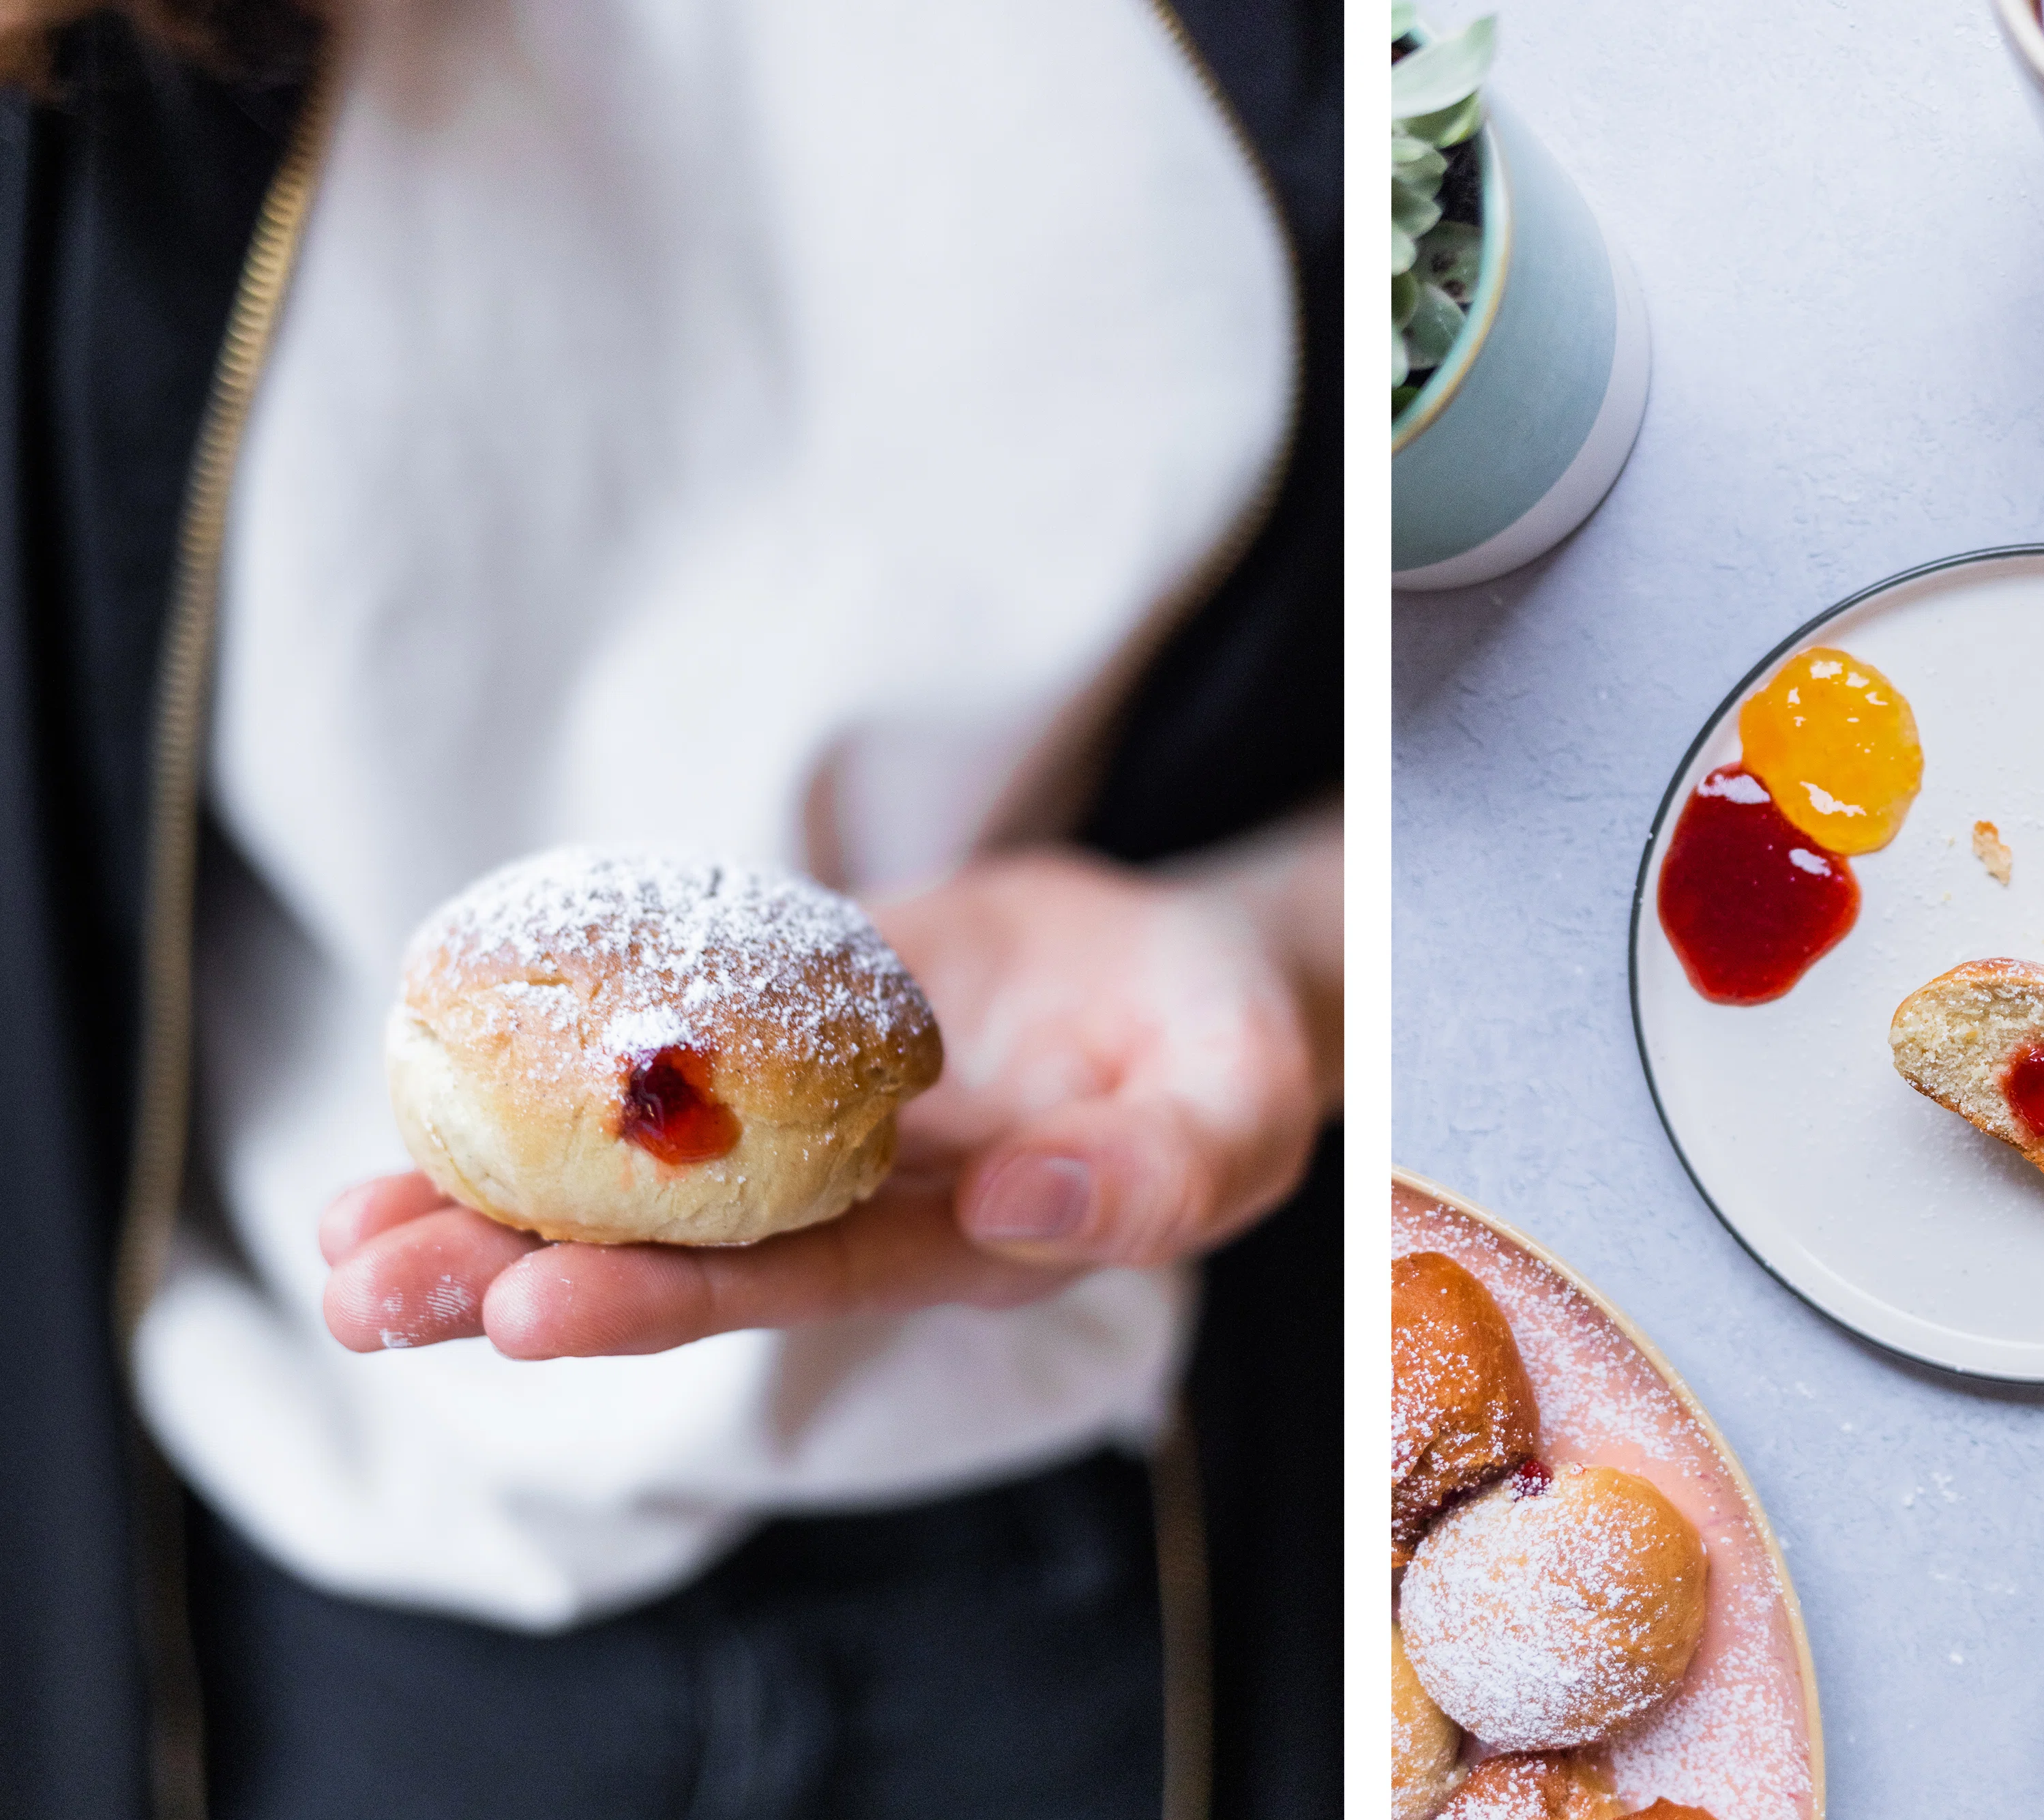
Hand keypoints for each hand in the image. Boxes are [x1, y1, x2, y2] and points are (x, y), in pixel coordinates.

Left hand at [322, 815, 1339, 1358]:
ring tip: (343, 1229)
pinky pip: (650, 1054)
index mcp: (952, 1243)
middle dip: (512, 1273)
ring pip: (632, 1174)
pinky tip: (426, 1076)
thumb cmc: (1225, 1042)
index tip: (523, 1305)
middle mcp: (856, 1200)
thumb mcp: (1234, 1103)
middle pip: (671, 1251)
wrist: (1175, 965)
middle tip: (366, 1291)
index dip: (658, 1296)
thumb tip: (1017, 1211)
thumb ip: (1154, 1172)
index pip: (790, 1281)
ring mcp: (805, 1119)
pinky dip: (540, 1069)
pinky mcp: (779, 1023)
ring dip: (485, 1198)